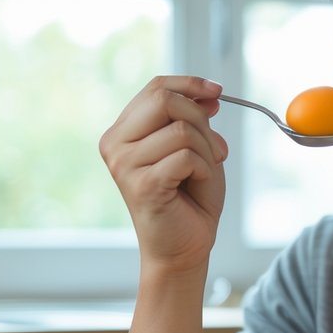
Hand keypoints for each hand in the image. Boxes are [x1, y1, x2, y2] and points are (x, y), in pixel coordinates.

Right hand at [100, 76, 228, 273]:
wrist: (184, 247)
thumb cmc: (189, 198)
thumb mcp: (195, 148)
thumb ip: (194, 119)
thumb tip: (208, 93)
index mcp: (122, 131)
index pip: (155, 88)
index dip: (190, 84)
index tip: (218, 92)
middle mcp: (115, 144)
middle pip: (165, 101)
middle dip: (201, 120)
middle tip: (216, 148)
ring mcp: (124, 165)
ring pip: (182, 131)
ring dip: (207, 151)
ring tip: (203, 174)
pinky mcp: (141, 185)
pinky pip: (186, 157)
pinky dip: (204, 170)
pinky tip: (196, 186)